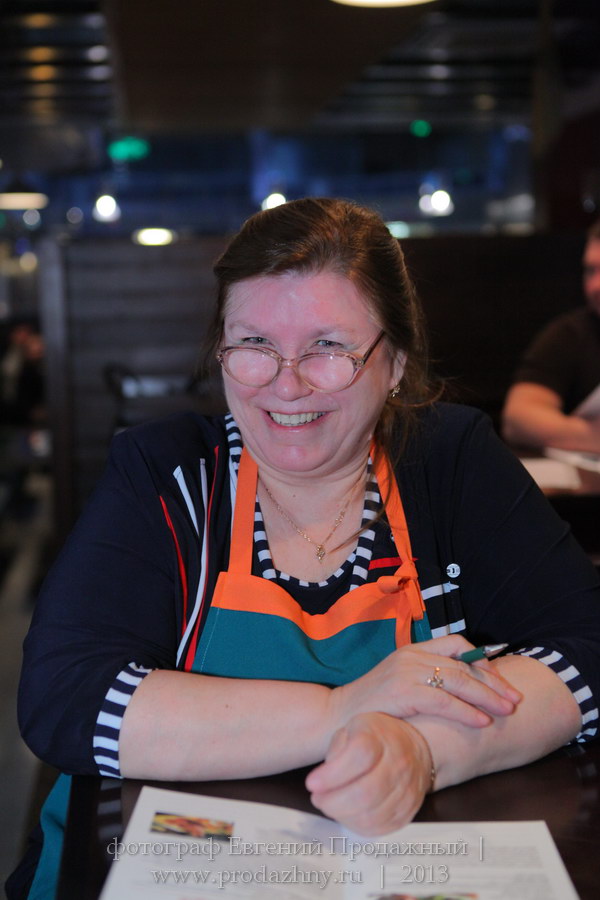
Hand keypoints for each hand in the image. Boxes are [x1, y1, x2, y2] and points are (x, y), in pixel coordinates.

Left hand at [306, 712, 432, 834]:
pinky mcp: (406, 812)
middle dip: (333, 802)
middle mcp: (398, 763)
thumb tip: (324, 781)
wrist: (412, 746)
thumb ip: (337, 750)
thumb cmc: (376, 737)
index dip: (332, 774)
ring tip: (330, 804)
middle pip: (365, 793)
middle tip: (318, 798)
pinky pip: (378, 828)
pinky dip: (356, 824)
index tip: (312, 782)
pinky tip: (346, 813)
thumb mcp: (351, 728)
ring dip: (342, 815)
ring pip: (371, 815)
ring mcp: (406, 790)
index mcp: (381, 737)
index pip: (359, 756)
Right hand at [329, 634, 520, 734]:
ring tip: (507, 710)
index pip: (456, 644)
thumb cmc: (370, 706)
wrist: (337, 716)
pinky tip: (483, 722)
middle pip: (463, 664)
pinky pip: (445, 701)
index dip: (482, 661)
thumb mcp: (399, 683)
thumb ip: (425, 680)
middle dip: (493, 682)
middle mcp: (411, 656)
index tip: (499, 681)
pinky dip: (468, 711)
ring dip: (488, 696)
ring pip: (459, 680)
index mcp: (412, 650)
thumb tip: (461, 690)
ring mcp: (406, 672)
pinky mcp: (403, 692)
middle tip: (514, 699)